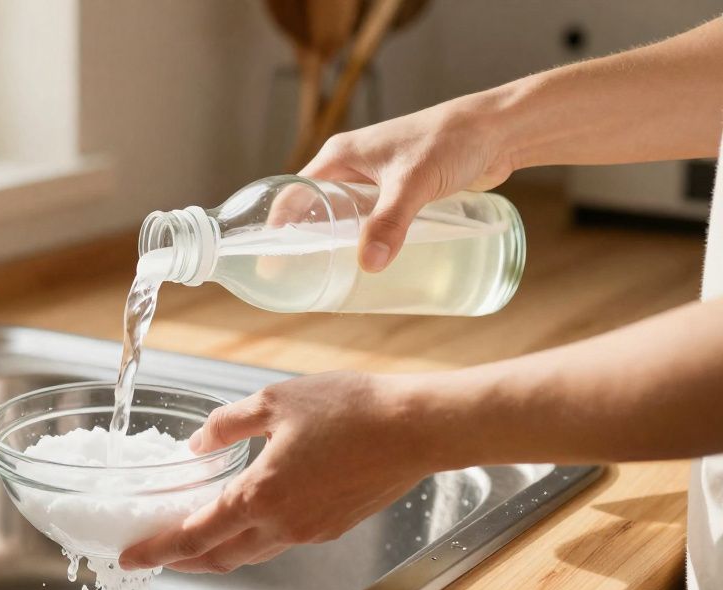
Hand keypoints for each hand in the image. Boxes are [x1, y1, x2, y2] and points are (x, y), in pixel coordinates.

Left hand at [119, 372, 439, 573]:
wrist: (416, 429)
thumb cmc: (350, 408)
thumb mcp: (274, 400)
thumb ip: (226, 425)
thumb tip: (198, 444)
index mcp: (259, 496)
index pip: (193, 536)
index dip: (156, 550)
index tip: (129, 558)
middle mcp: (282, 525)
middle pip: (219, 557)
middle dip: (182, 561)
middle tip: (154, 553)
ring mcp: (309, 531)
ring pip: (250, 553)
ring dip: (218, 551)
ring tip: (194, 536)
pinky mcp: (331, 527)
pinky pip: (280, 541)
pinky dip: (252, 537)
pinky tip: (248, 515)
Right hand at [298, 96, 515, 271]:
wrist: (497, 130)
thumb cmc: (450, 141)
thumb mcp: (412, 184)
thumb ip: (389, 223)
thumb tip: (368, 264)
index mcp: (340, 157)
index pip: (293, 193)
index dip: (278, 227)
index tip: (272, 261)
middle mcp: (352, 167)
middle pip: (315, 209)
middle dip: (306, 242)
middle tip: (302, 278)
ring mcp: (375, 179)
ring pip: (344, 217)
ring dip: (338, 243)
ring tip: (332, 278)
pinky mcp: (399, 190)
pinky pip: (371, 220)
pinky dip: (365, 240)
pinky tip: (370, 263)